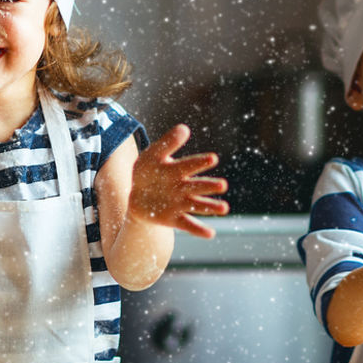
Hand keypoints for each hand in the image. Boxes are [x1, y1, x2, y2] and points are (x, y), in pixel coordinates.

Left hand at [128, 124, 229, 238]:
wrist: (137, 195)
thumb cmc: (148, 171)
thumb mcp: (152, 155)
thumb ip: (167, 143)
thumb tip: (184, 128)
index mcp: (178, 170)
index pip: (190, 165)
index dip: (200, 162)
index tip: (213, 158)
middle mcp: (183, 187)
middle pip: (197, 186)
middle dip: (209, 185)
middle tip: (222, 185)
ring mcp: (180, 203)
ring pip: (198, 205)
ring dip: (211, 207)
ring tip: (224, 208)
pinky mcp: (175, 219)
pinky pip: (188, 225)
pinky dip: (199, 230)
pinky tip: (211, 234)